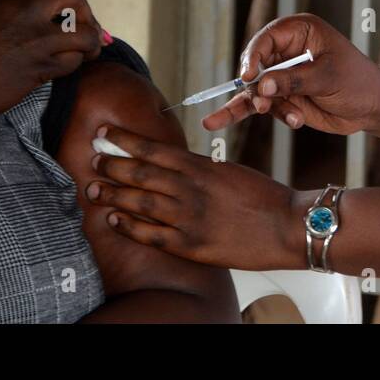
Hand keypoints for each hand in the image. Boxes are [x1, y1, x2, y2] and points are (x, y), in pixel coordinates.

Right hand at [0, 0, 108, 126]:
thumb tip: (8, 11)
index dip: (50, 0)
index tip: (51, 13)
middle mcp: (25, 12)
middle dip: (83, 7)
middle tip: (81, 24)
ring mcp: (37, 39)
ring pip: (85, 31)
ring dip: (90, 40)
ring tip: (87, 49)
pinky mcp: (42, 68)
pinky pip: (75, 61)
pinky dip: (77, 63)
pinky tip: (70, 66)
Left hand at [86, 125, 301, 270]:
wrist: (287, 226)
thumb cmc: (262, 196)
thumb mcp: (226, 170)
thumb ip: (196, 168)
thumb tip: (170, 164)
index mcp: (198, 166)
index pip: (150, 148)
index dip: (122, 140)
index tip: (103, 133)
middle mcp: (188, 189)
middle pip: (137, 174)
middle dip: (110, 166)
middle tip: (91, 161)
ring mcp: (187, 219)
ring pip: (138, 203)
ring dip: (111, 195)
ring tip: (92, 190)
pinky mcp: (190, 246)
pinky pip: (150, 235)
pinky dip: (128, 227)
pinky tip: (113, 220)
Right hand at [203, 13, 379, 134]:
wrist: (373, 106)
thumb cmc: (357, 82)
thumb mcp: (328, 78)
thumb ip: (294, 81)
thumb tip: (262, 85)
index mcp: (300, 31)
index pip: (266, 38)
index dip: (253, 56)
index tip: (248, 77)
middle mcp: (288, 50)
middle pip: (256, 65)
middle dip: (257, 87)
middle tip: (263, 104)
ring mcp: (284, 75)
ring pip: (258, 89)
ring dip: (268, 105)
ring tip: (293, 117)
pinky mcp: (285, 96)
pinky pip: (268, 105)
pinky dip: (276, 114)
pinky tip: (295, 121)